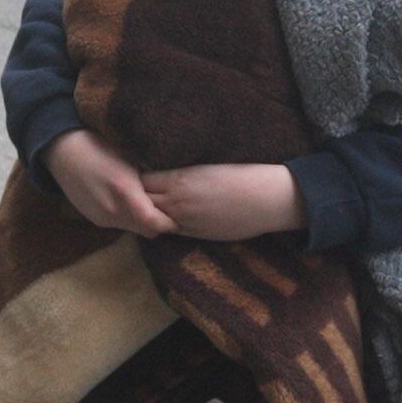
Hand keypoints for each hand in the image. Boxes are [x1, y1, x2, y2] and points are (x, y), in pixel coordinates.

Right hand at [45, 130, 171, 235]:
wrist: (64, 151)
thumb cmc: (101, 146)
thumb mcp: (130, 159)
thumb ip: (149, 180)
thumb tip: (172, 192)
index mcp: (125, 191)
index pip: (154, 223)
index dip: (169, 223)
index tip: (177, 216)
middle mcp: (112, 210)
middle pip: (146, 231)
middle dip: (158, 224)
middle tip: (167, 211)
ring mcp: (101, 217)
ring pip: (133, 230)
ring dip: (142, 222)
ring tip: (148, 204)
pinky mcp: (94, 219)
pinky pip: (118, 225)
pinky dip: (127, 219)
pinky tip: (128, 203)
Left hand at [141, 163, 305, 241]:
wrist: (264, 199)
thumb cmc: (241, 175)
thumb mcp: (205, 168)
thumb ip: (182, 174)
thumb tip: (166, 175)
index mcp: (179, 179)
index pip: (142, 180)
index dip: (138, 179)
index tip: (139, 176)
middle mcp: (176, 202)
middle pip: (141, 202)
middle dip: (137, 198)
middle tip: (137, 194)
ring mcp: (185, 221)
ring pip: (152, 219)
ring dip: (149, 213)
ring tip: (148, 207)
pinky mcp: (195, 234)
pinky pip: (169, 230)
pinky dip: (164, 224)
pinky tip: (167, 218)